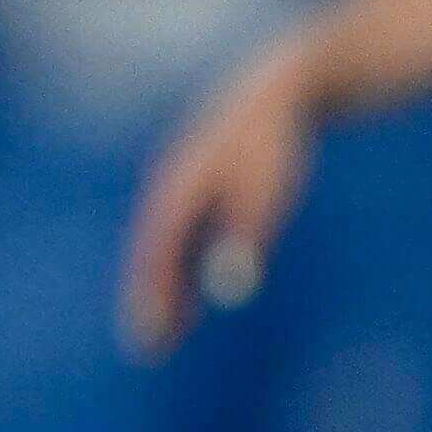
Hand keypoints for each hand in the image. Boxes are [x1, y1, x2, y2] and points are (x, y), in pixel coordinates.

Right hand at [118, 59, 317, 359]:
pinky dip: (181, 262)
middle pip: (151, 252)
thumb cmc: (275, 142)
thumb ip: (244, 238)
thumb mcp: (265, 192)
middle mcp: (168, 185)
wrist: (283, 82)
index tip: (149, 340)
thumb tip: (228, 287)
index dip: (149, 297)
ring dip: (164, 285)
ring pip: (164, 242)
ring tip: (171, 330)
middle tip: (147, 349)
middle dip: (149, 300)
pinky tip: (197, 285)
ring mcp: (181, 179)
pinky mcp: (200, 176)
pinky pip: (180, 230)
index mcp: (176, 190)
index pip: (154, 254)